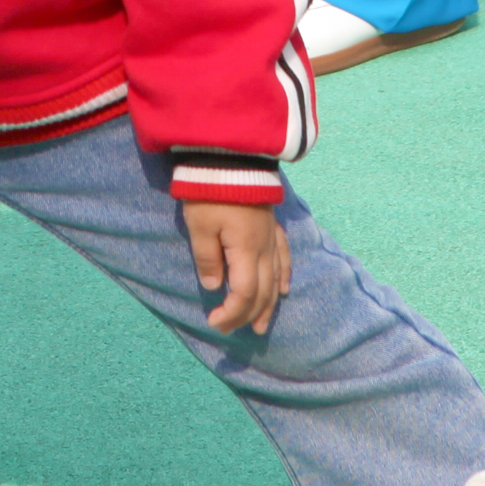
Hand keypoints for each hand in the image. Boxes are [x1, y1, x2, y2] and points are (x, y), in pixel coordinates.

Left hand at [183, 199, 291, 336]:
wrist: (232, 155)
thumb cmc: (211, 191)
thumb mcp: (200, 225)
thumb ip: (207, 258)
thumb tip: (214, 287)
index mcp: (246, 251)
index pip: (243, 294)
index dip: (231, 313)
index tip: (214, 322)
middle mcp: (264, 248)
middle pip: (262, 292)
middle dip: (247, 315)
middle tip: (230, 329)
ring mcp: (272, 237)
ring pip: (276, 280)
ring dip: (269, 305)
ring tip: (262, 325)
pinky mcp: (273, 225)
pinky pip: (284, 258)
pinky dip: (285, 277)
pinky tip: (284, 289)